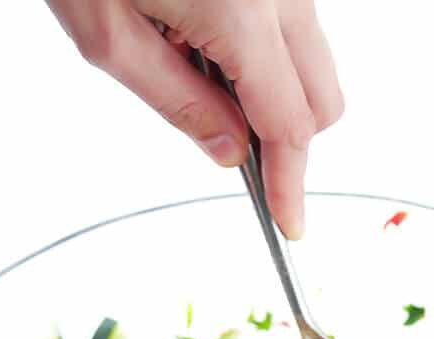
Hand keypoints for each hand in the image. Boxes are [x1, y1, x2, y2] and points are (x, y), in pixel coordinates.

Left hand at [47, 0, 342, 238]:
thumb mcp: (111, 43)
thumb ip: (179, 105)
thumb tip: (228, 151)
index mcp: (242, 12)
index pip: (290, 126)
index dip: (290, 183)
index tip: (289, 222)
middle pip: (322, 99)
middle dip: (288, 141)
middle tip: (232, 150)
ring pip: (313, 62)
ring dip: (273, 94)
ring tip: (196, 71)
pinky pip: (294, 25)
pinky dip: (265, 56)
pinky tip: (207, 41)